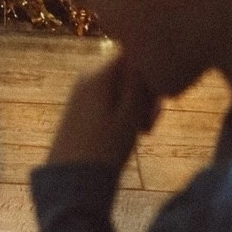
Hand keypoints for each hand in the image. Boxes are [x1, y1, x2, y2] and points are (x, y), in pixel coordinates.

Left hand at [47, 52, 158, 168]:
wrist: (72, 180)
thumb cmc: (105, 148)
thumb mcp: (130, 114)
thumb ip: (139, 81)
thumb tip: (146, 51)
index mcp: (99, 73)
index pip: (136, 55)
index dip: (153, 74)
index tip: (159, 102)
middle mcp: (88, 75)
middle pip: (129, 70)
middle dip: (146, 92)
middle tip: (150, 123)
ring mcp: (83, 91)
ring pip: (123, 86)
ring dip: (138, 104)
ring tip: (142, 132)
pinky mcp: (82, 107)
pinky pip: (112, 99)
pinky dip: (125, 112)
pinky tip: (130, 133)